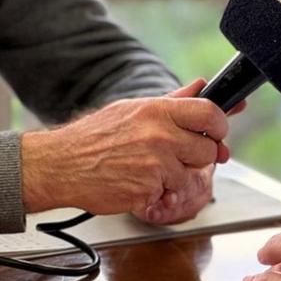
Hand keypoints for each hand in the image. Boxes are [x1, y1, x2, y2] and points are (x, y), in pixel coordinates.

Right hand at [21, 79, 229, 222]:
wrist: (61, 165)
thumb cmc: (95, 136)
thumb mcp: (135, 109)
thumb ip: (175, 100)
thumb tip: (202, 85)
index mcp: (158, 111)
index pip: (210, 113)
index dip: (220, 124)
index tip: (217, 131)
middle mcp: (159, 136)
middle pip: (208, 150)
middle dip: (198, 156)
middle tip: (178, 155)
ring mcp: (154, 166)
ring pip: (190, 175)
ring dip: (175, 177)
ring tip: (149, 168)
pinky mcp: (147, 192)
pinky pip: (169, 195)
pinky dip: (158, 193)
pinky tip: (137, 182)